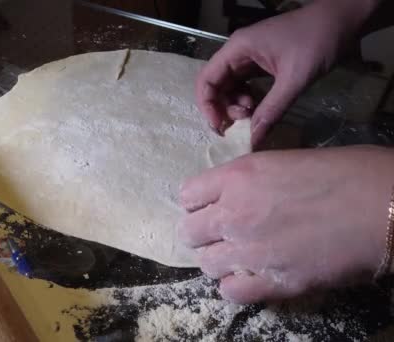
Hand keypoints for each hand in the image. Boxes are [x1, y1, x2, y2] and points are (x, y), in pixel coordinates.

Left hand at [178, 146, 393, 303]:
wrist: (384, 205)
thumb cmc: (346, 173)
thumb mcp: (284, 161)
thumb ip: (249, 181)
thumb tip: (233, 195)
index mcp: (238, 176)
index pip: (187, 195)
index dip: (197, 203)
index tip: (209, 208)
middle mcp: (234, 212)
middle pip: (188, 231)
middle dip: (201, 233)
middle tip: (222, 234)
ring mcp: (251, 250)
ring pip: (205, 264)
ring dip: (219, 260)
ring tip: (239, 257)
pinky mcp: (274, 282)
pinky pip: (230, 292)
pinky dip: (236, 286)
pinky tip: (252, 277)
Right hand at [194, 0, 377, 145]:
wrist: (343, 20)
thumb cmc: (317, 41)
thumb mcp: (295, 79)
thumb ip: (272, 110)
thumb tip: (253, 140)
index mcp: (238, 49)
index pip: (206, 80)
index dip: (208, 106)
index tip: (220, 127)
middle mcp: (238, 53)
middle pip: (215, 86)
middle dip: (223, 109)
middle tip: (243, 124)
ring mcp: (249, 58)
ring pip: (229, 88)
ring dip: (236, 107)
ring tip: (254, 116)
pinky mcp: (261, 64)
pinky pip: (244, 86)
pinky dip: (248, 101)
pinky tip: (260, 109)